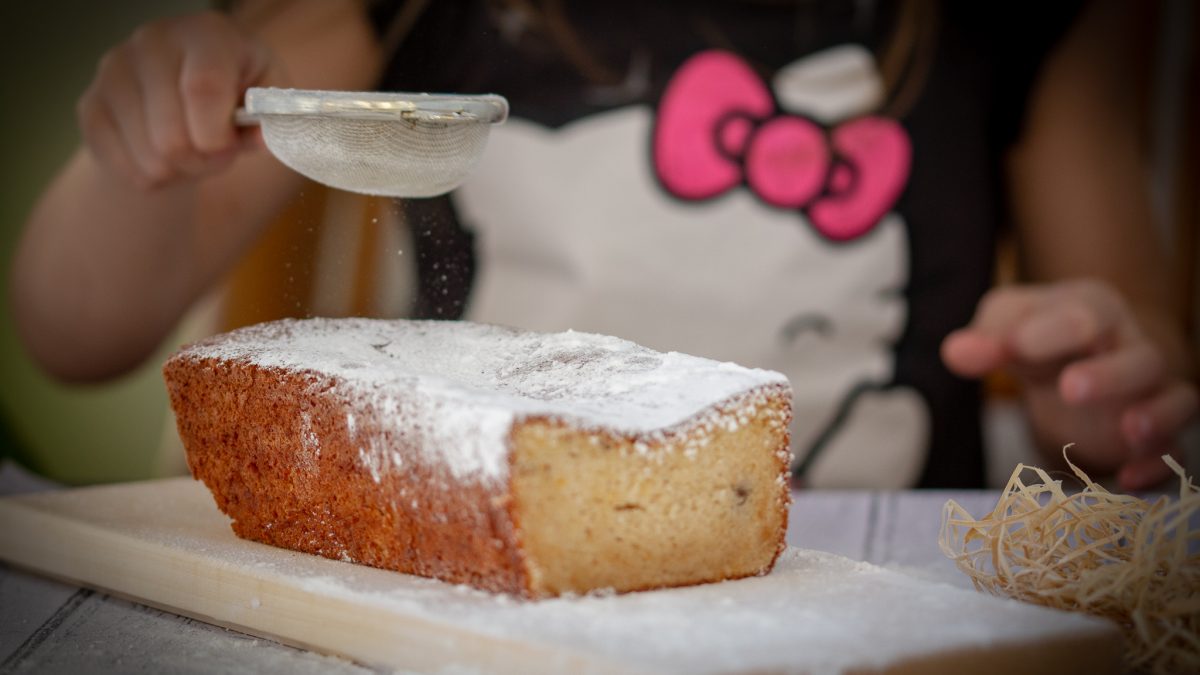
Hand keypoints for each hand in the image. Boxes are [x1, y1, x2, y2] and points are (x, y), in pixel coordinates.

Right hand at [77, 11, 280, 189]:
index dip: (217, 135)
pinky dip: (154, 177)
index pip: (203, 88)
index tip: (228, 147)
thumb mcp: (266, 97)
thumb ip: (271, 116)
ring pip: (149, 158)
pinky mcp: (91, 105)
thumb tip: (259, 136)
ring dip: (180, 171)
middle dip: (203, 161)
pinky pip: (126, 168)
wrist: (184, 95)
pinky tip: (164, 155)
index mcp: (206, 34)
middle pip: (172, 135)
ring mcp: (114, 72)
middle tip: (217, 155)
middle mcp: (153, 43)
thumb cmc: (235, 93)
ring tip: (193, 152)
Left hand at [941, 279, 1196, 489]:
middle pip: (1140, 359)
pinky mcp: (1154, 439)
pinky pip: (1173, 452)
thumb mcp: (1005, 325)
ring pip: (1176, 400)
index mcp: (1094, 311)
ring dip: (1156, 416)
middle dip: (1110, 375)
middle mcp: (1132, 349)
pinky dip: (1159, 466)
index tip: (1018, 345)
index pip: (1086, 313)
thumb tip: (955, 352)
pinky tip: (1129, 480)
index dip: (1055, 329)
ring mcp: (1150, 394)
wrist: (1070, 359)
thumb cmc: (1035, 335)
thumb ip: (985, 336)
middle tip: (1070, 389)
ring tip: (1129, 430)